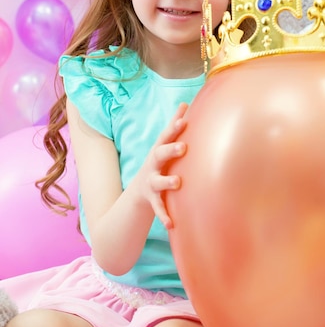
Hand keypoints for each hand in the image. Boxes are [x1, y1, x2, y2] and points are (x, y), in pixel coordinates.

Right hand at [139, 102, 187, 228]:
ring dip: (167, 181)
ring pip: (158, 182)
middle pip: (160, 154)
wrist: (138, 192)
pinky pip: (158, 208)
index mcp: (159, 150)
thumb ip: (174, 124)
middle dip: (170, 150)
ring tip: (178, 182)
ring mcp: (151, 182)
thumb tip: (184, 102)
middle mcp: (153, 165)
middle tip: (183, 147)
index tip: (183, 119)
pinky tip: (171, 224)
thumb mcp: (164, 144)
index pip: (166, 136)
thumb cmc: (158, 162)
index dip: (174, 127)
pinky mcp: (152, 200)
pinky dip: (164, 216)